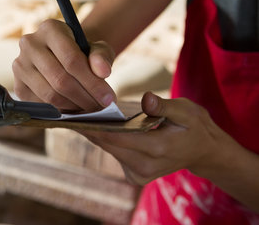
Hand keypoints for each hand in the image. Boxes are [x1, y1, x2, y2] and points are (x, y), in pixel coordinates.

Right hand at [12, 19, 116, 111]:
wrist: (62, 55)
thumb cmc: (82, 51)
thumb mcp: (97, 48)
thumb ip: (102, 56)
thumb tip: (103, 72)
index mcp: (50, 28)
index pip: (71, 59)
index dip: (92, 82)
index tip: (108, 98)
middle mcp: (29, 44)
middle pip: (60, 79)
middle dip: (85, 97)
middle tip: (101, 107)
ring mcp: (20, 65)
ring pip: (49, 94)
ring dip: (73, 106)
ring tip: (90, 108)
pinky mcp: (18, 85)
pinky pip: (40, 104)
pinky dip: (60, 110)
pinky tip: (74, 108)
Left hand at [79, 92, 236, 184]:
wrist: (204, 152)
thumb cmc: (194, 127)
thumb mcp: (186, 111)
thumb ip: (164, 106)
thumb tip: (146, 99)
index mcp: (158, 148)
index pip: (118, 138)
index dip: (95, 126)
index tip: (77, 113)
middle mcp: (146, 166)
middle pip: (108, 144)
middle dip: (90, 127)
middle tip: (70, 109)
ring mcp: (139, 174)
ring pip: (109, 149)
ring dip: (95, 133)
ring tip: (79, 114)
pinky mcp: (135, 175)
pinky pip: (114, 154)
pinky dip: (105, 139)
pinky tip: (96, 124)